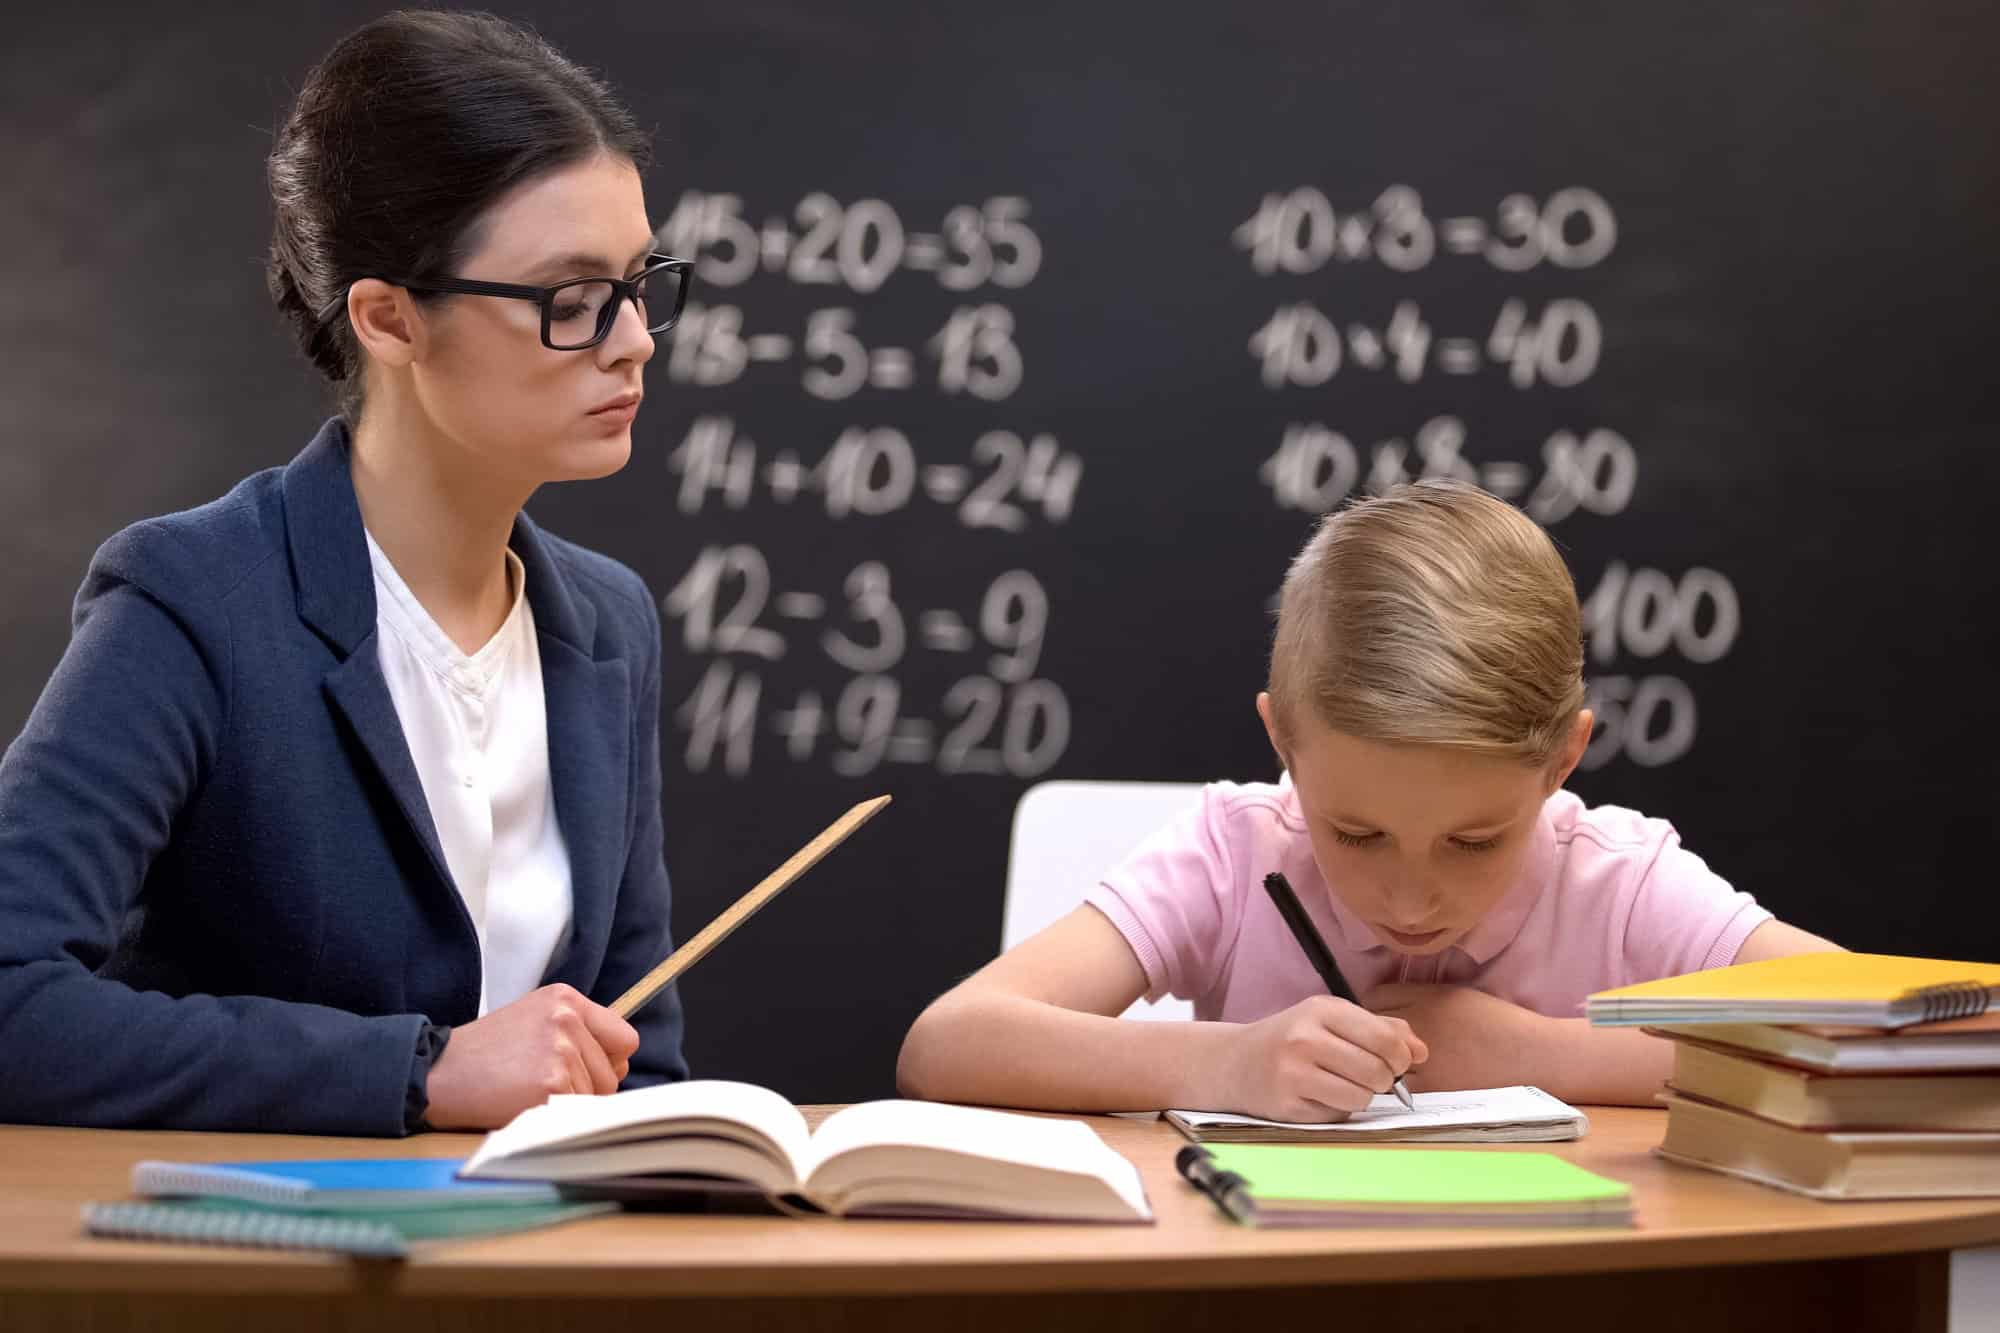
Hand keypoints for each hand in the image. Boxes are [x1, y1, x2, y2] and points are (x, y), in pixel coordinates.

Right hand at [423, 984, 639, 1129]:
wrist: (439, 1072)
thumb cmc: (486, 1052)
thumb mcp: (533, 1018)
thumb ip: (577, 1030)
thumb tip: (621, 1062)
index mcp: (566, 999)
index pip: (624, 1037)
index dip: (611, 1060)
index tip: (589, 1068)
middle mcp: (567, 1019)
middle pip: (614, 1073)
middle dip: (589, 1087)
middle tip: (546, 1083)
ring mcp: (560, 1051)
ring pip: (597, 1096)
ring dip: (570, 1102)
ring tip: (529, 1090)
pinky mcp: (549, 1084)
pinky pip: (575, 1111)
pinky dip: (554, 1115)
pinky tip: (524, 1102)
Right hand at [1214, 995, 1427, 1122]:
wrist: (1235, 1062)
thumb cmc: (1292, 1039)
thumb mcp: (1330, 1019)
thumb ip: (1379, 1029)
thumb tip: (1422, 1051)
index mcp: (1321, 1010)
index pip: (1384, 1038)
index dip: (1401, 1056)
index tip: (1398, 1062)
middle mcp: (1305, 1039)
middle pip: (1376, 1072)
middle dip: (1383, 1080)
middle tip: (1371, 1077)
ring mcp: (1293, 1074)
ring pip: (1361, 1098)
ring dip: (1361, 1097)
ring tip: (1342, 1085)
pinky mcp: (1288, 1106)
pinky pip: (1338, 1115)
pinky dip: (1338, 1109)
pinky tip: (1319, 1096)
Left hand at [1363, 984, 1548, 1093]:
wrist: (1531, 1056)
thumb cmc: (1498, 1021)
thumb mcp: (1455, 994)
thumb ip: (1418, 995)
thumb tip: (1384, 1001)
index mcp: (1425, 998)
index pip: (1374, 997)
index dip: (1375, 1006)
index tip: (1380, 1015)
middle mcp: (1419, 1026)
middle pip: (1370, 1027)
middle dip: (1372, 1033)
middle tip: (1381, 1041)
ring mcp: (1422, 1059)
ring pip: (1378, 1058)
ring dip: (1380, 1060)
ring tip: (1392, 1063)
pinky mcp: (1431, 1089)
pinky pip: (1396, 1087)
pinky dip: (1397, 1085)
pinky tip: (1408, 1083)